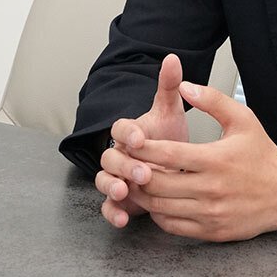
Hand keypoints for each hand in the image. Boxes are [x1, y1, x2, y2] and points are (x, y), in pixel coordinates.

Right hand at [95, 54, 190, 227]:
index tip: (140, 138)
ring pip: (104, 180)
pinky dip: (112, 212)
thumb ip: (169, 87)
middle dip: (124, 163)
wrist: (173, 165)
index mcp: (130, 132)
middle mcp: (118, 154)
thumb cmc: (168, 138)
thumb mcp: (170, 112)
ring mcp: (116, 177)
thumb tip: (173, 58)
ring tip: (124, 191)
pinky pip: (108, 206)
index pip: (120, 128)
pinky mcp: (120, 199)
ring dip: (112, 186)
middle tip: (142, 171)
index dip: (127, 133)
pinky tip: (123, 218)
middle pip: (109, 156)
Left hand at [120, 79, 276, 241]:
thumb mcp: (242, 119)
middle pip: (158, 184)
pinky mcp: (212, 232)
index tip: (131, 141)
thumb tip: (185, 84)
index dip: (143, 148)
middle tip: (126, 163)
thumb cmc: (262, 154)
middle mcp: (212, 189)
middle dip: (136, 173)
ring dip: (143, 194)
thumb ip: (212, 99)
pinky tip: (157, 200)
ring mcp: (211, 213)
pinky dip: (158, 213)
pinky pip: (172, 226)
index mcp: (216, 159)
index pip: (167, 154)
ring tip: (135, 181)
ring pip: (161, 207)